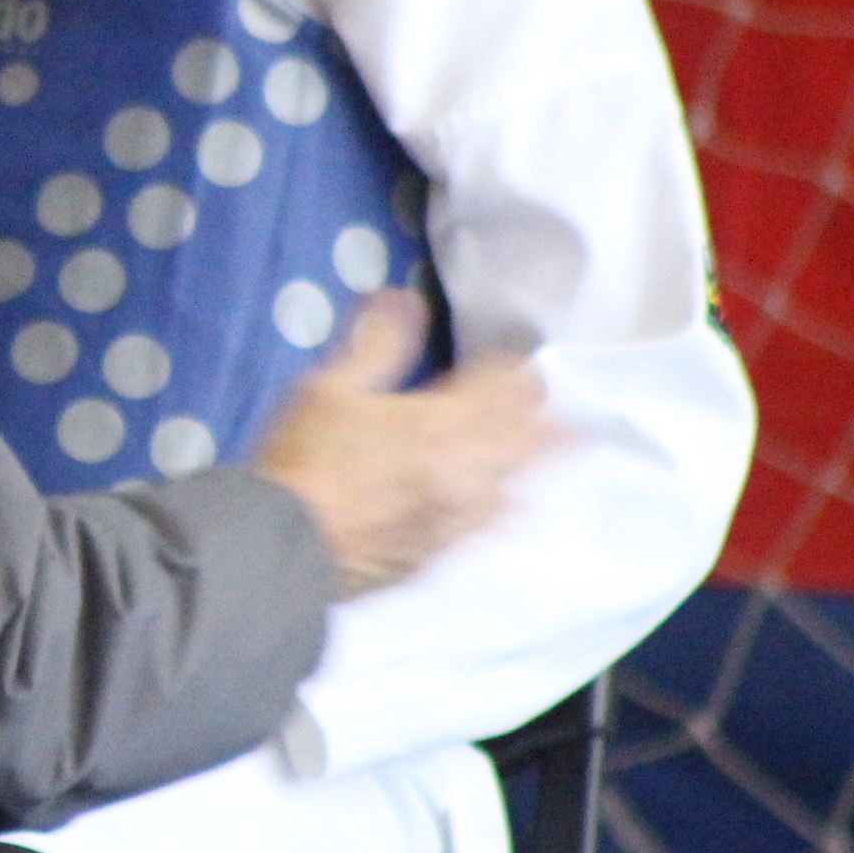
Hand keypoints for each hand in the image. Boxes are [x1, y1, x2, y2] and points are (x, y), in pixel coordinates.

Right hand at [248, 290, 556, 595]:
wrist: (283, 543)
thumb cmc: (303, 458)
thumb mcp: (329, 387)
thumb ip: (378, 344)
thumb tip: (403, 299)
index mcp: (439, 421)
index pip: (500, 386)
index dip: (514, 369)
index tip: (519, 359)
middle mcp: (463, 470)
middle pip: (525, 436)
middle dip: (542, 413)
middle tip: (551, 401)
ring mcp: (457, 515)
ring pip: (519, 482)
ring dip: (543, 459)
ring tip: (570, 445)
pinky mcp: (441, 553)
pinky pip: (493, 525)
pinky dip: (511, 505)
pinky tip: (515, 503)